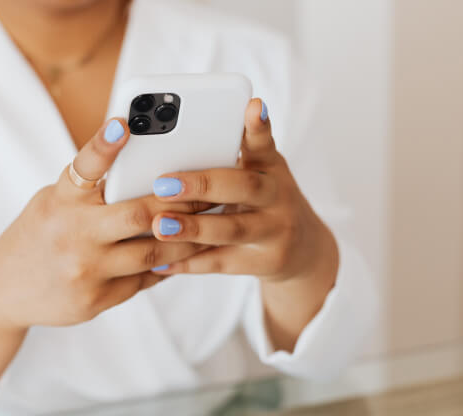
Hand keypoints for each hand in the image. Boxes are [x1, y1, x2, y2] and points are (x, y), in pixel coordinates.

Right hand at [0, 118, 208, 329]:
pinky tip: (185, 254)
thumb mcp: (53, 203)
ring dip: (186, 239)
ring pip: (153, 253)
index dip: (103, 144)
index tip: (124, 122)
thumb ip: (91, 191)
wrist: (2, 292)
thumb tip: (147, 173)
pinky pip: (144, 279)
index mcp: (60, 201)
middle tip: (212, 191)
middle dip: (181, 202)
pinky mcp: (95, 300)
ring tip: (210, 225)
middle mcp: (71, 234)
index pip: (83, 167)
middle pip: (138, 214)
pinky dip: (167, 265)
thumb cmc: (37, 235)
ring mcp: (84, 270)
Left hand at [149, 99, 337, 284]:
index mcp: (270, 167)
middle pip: (243, 187)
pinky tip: (161, 262)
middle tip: (163, 184)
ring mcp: (274, 231)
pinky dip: (189, 262)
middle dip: (202, 185)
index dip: (258, 126)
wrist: (302, 250)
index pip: (263, 142)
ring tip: (160, 225)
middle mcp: (277, 196)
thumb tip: (165, 146)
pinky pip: (221, 262)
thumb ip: (226, 158)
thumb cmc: (262, 200)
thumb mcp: (257, 173)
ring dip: (193, 228)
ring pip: (231, 229)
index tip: (253, 105)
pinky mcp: (264, 262)